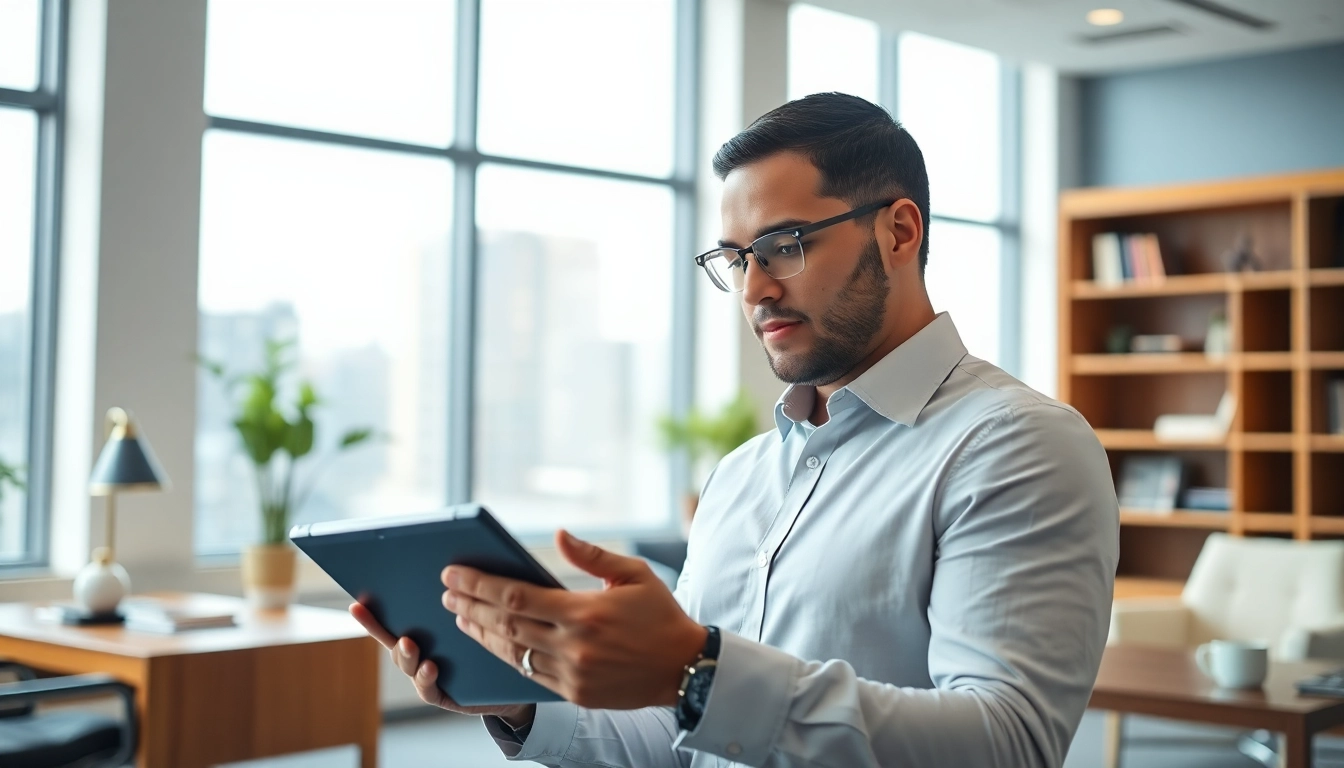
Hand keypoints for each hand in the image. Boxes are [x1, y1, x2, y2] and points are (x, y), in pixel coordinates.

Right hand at [348, 601, 534, 727]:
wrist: (517, 678)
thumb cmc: (494, 639)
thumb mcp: (476, 613)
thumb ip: (461, 595)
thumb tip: (453, 565)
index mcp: (426, 629)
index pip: (394, 617)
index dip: (372, 612)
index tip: (357, 601)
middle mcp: (421, 651)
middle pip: (394, 639)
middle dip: (378, 627)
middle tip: (370, 613)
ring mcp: (428, 673)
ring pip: (407, 663)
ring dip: (405, 653)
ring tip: (409, 642)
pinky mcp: (444, 694)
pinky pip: (428, 687)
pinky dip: (425, 677)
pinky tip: (431, 666)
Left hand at [442, 530, 707, 709]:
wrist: (685, 668)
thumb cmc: (659, 615)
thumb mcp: (634, 574)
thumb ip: (592, 555)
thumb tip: (558, 535)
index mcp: (585, 612)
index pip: (517, 597)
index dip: (480, 585)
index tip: (454, 574)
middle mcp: (574, 646)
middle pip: (506, 625)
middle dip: (471, 606)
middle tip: (447, 592)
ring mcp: (572, 674)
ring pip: (513, 653)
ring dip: (482, 634)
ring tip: (461, 616)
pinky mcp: (575, 694)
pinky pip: (530, 675)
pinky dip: (507, 657)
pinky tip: (493, 642)